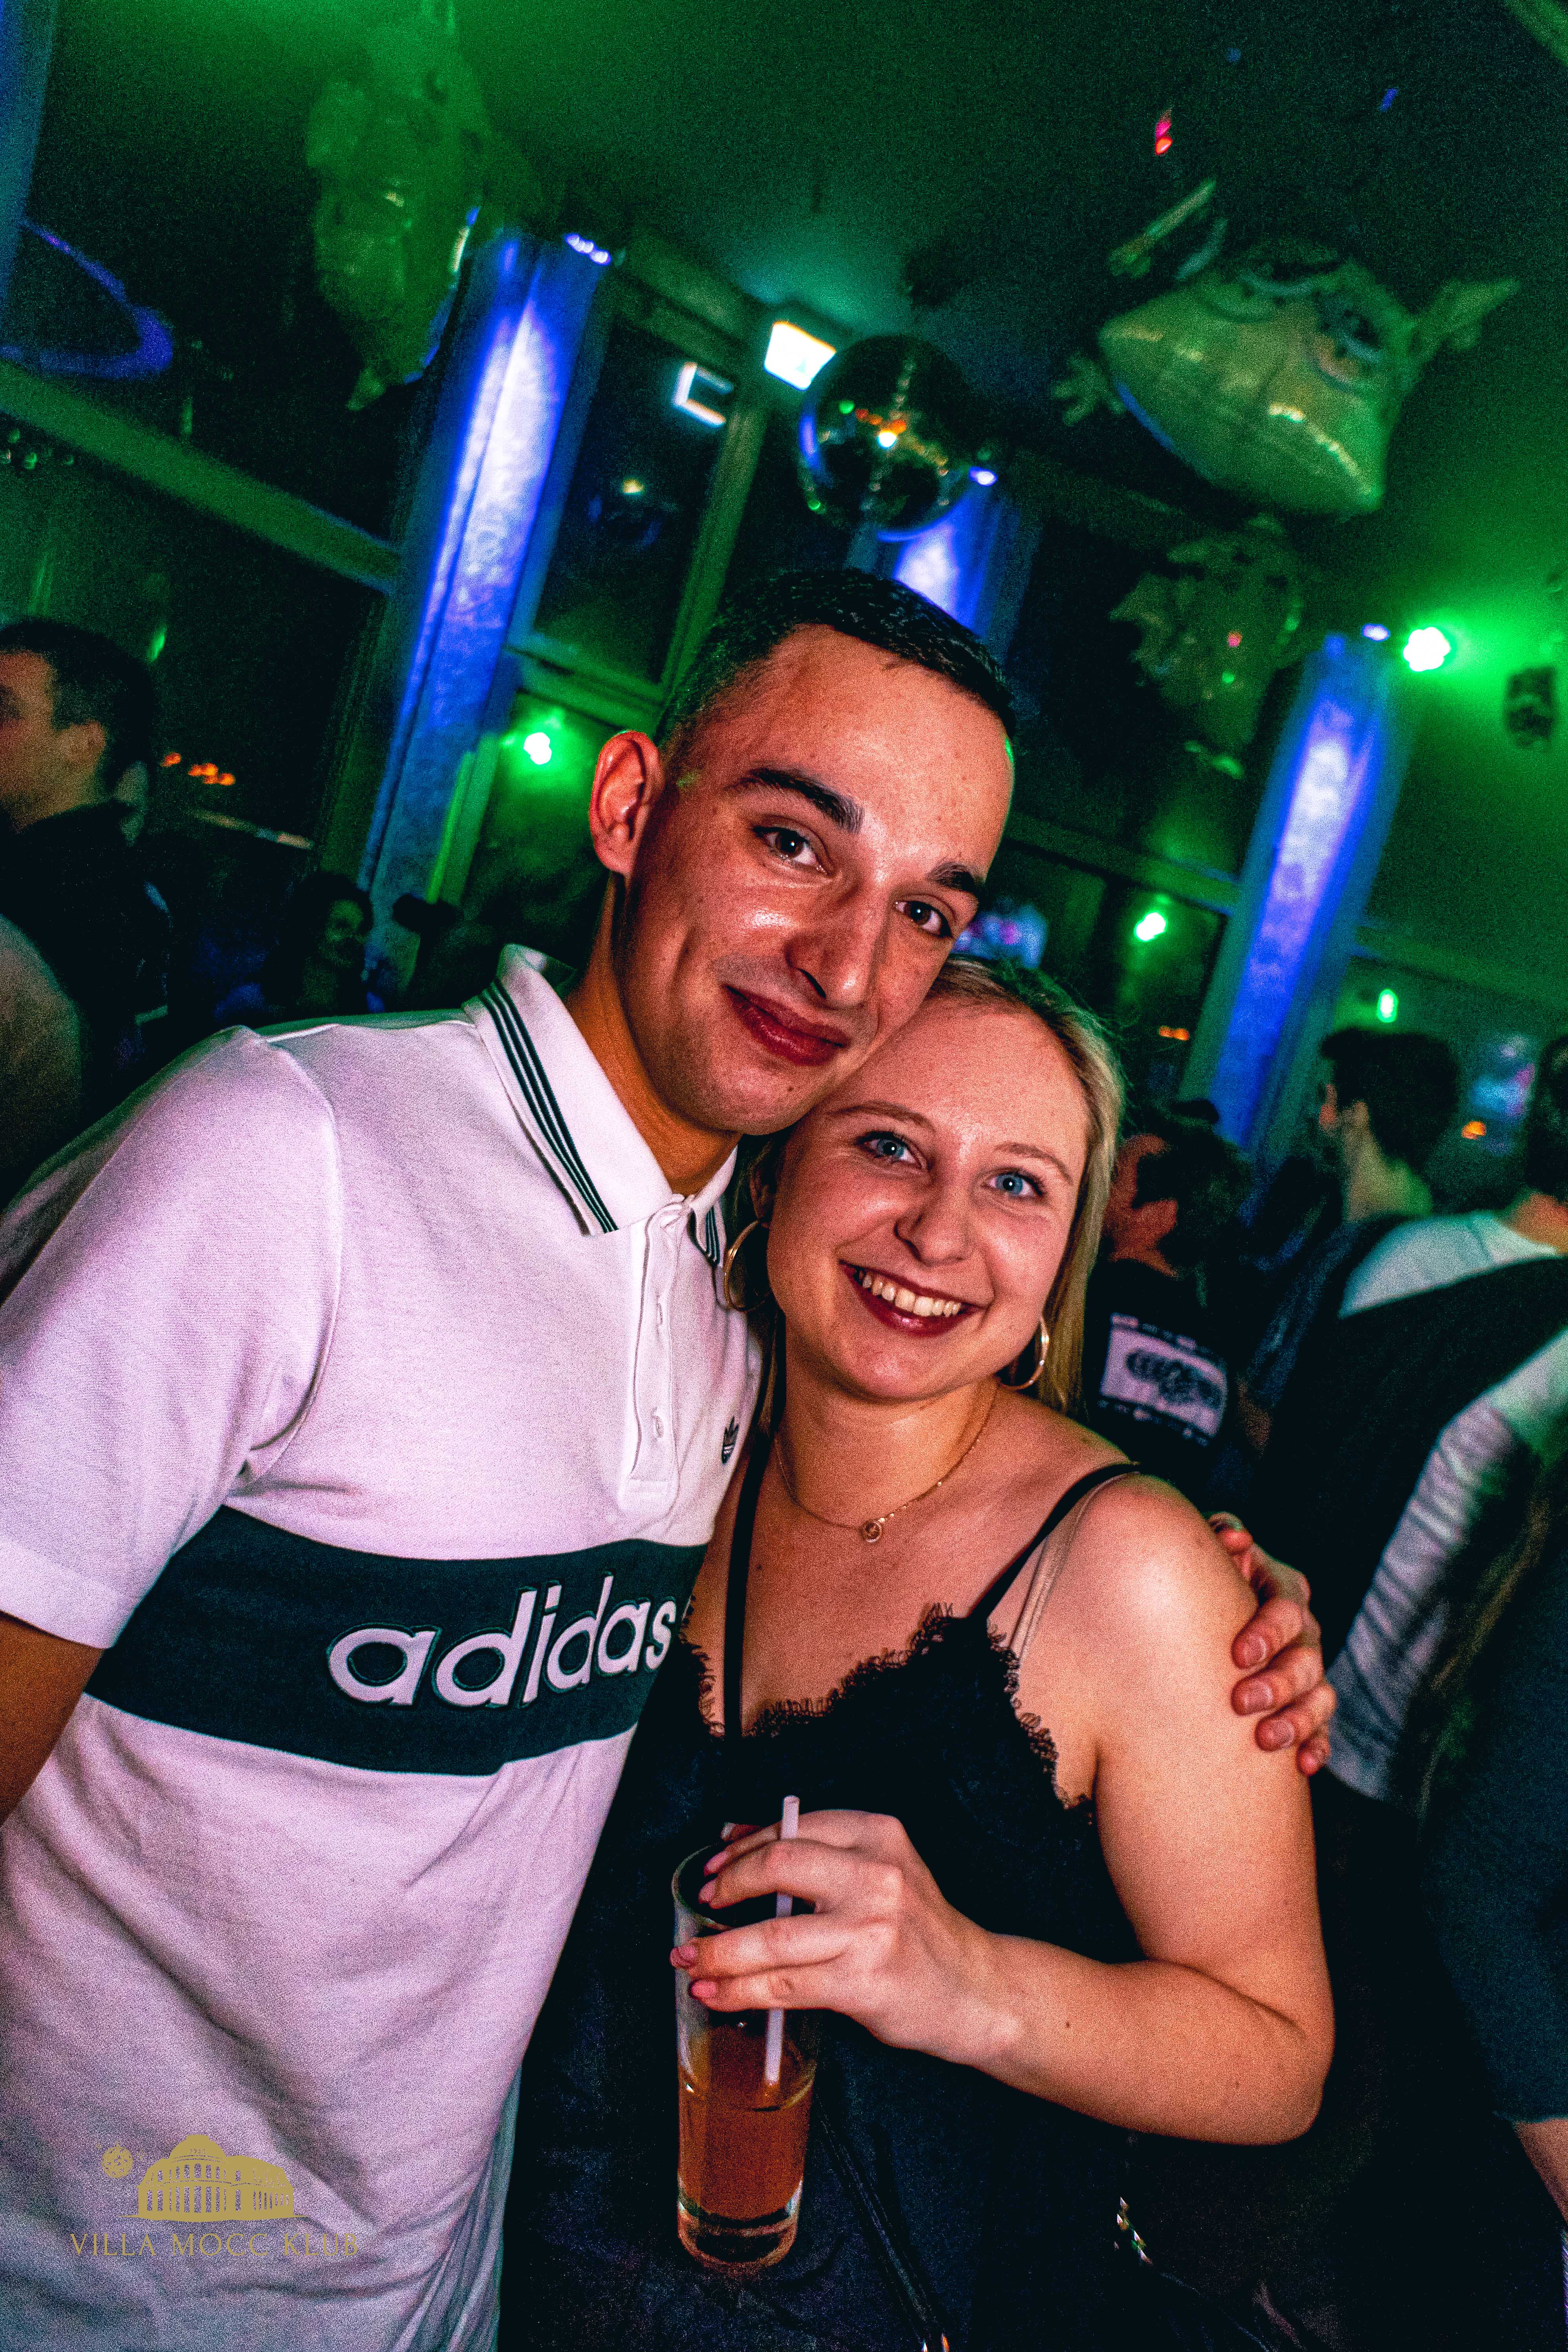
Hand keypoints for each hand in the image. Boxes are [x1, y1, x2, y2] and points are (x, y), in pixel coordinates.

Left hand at [671, 1811, 993, 2062]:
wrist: (974, 1989)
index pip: (794, 1828)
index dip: (744, 1847)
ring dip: (717, 1949)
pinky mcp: (861, 1980)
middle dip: (729, 1886)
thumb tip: (737, 1839)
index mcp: (878, 1834)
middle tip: (702, 1904)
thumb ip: (818, 1853)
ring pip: (770, 1936)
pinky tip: (715, 1992)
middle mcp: (876, 1874)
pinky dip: (738, 1990)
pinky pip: (782, 1985)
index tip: (716, 1865)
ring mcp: (869, 1928)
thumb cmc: (918, 1931)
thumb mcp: (880, 1871)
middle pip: (778, 1867)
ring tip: (689, 1957)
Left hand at [1209, 1516, 1333, 1775]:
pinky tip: (1305, 1765)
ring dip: (1296, 1720)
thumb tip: (1235, 1538)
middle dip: (1277, 1683)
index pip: (1286, 1610)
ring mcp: (1309, 1669)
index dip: (1266, 1632)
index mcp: (1283, 1590)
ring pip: (1319, 1697)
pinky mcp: (1308, 1704)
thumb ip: (1220, 1537)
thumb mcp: (1209, 1552)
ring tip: (1266, 1740)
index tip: (1238, 1654)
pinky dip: (1316, 1745)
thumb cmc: (1202, 1577)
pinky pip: (1321, 1728)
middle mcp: (1303, 1632)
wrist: (1200, 1611)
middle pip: (1305, 1659)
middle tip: (1240, 1702)